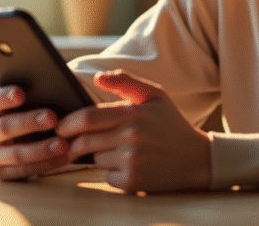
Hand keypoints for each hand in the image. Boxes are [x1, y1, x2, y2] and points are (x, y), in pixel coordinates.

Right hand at [0, 85, 69, 180]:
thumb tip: (54, 84)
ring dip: (41, 149)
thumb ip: (32, 92)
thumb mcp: (22, 99)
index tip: (21, 93)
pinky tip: (64, 157)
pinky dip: (46, 164)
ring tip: (62, 144)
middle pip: (5, 126)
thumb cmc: (23, 110)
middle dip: (30, 122)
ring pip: (16, 153)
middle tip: (52, 118)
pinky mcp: (1, 172)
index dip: (5, 96)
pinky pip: (24, 171)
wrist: (8, 139)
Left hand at [56, 70, 211, 192]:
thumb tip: (97, 77)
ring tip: (116, 150)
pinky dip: (111, 171)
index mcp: (134, 114)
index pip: (87, 118)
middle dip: (73, 143)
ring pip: (95, 159)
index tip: (61, 127)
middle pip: (84, 141)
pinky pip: (106, 176)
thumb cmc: (171, 124)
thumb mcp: (155, 95)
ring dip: (97, 156)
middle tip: (72, 143)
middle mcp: (131, 137)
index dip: (68, 123)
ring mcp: (131, 161)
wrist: (197, 158)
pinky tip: (127, 165)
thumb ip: (126, 81)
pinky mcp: (132, 182)